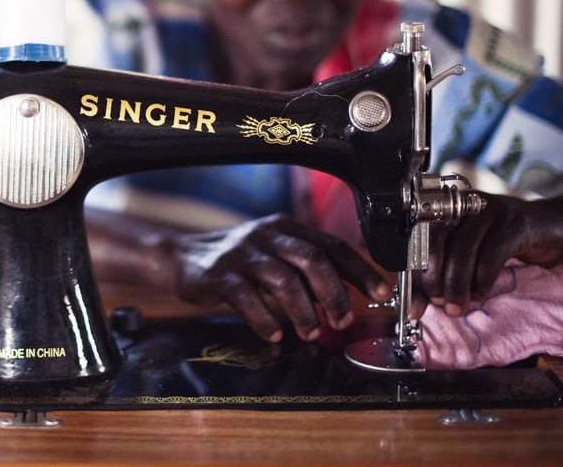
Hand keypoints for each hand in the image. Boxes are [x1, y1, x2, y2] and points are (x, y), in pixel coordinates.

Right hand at [167, 214, 392, 342]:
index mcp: (286, 228)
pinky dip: (265, 320)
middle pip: (311, 259)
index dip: (359, 270)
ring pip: (282, 279)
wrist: (182, 257)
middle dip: (333, 293)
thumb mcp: (275, 254)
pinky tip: (274, 334)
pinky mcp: (218, 275)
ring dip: (303, 311)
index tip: (380, 293)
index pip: (331, 244)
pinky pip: (246, 298)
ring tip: (310, 332)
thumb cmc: (238, 261)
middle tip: (342, 320)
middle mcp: (265, 235)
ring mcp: (240, 254)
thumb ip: (307, 270)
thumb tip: (350, 296)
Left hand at [412, 191, 562, 318]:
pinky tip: (480, 293)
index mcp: (444, 211)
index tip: (413, 306)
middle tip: (439, 304)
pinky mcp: (513, 222)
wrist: (548, 227)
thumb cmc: (502, 243)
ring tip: (457, 306)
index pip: (419, 241)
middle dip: (434, 278)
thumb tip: (424, 303)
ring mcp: (488, 210)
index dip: (415, 275)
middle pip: (438, 240)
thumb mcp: (469, 255)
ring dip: (457, 283)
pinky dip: (483, 277)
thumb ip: (446, 271)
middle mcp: (463, 206)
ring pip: (464, 248)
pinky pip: (492, 252)